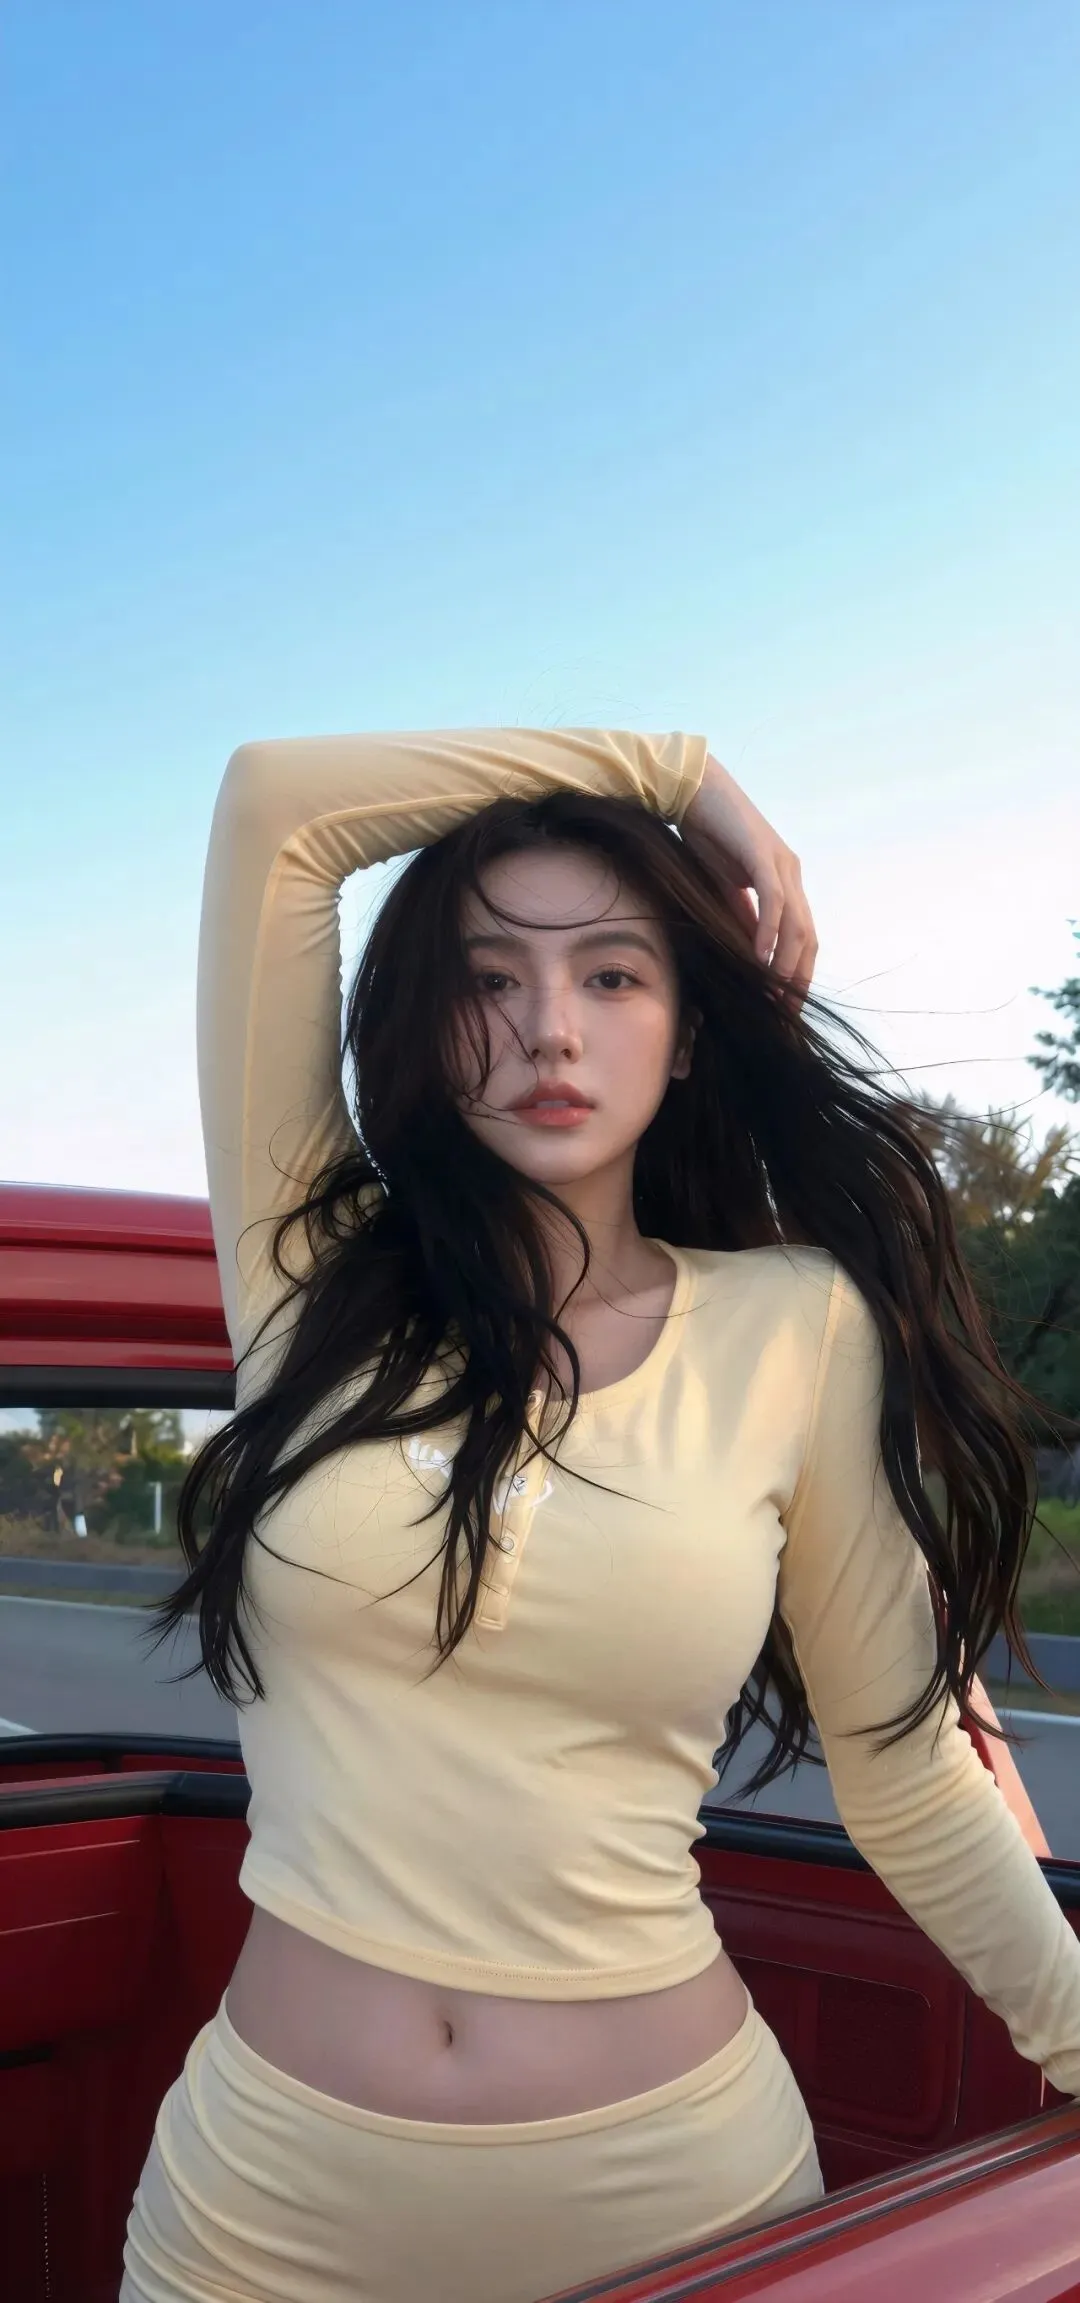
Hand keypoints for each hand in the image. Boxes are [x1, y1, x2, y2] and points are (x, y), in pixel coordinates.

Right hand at [682, 753, 816, 1000]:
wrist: (692, 789)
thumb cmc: (706, 834)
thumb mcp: (725, 887)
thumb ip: (742, 917)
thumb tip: (752, 955)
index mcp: (785, 882)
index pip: (803, 938)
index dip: (799, 974)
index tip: (785, 1007)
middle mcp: (791, 873)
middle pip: (809, 937)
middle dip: (799, 978)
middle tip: (784, 1013)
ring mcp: (781, 863)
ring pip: (797, 924)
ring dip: (788, 961)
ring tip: (775, 991)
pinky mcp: (761, 854)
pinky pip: (773, 900)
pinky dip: (770, 932)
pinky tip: (762, 956)